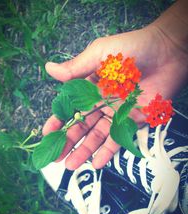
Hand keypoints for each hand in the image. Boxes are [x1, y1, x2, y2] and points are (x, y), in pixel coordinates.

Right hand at [43, 23, 187, 169]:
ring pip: (97, 136)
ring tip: (71, 164)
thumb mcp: (100, 54)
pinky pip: (119, 139)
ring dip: (84, 150)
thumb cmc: (132, 48)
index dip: (59, 120)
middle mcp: (101, 102)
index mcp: (90, 87)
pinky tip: (96, 163)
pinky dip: (107, 152)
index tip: (47, 134)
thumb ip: (76, 67)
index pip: (71, 107)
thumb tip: (50, 70)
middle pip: (82, 126)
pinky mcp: (133, 121)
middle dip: (68, 141)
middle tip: (55, 156)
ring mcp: (116, 113)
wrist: (166, 53)